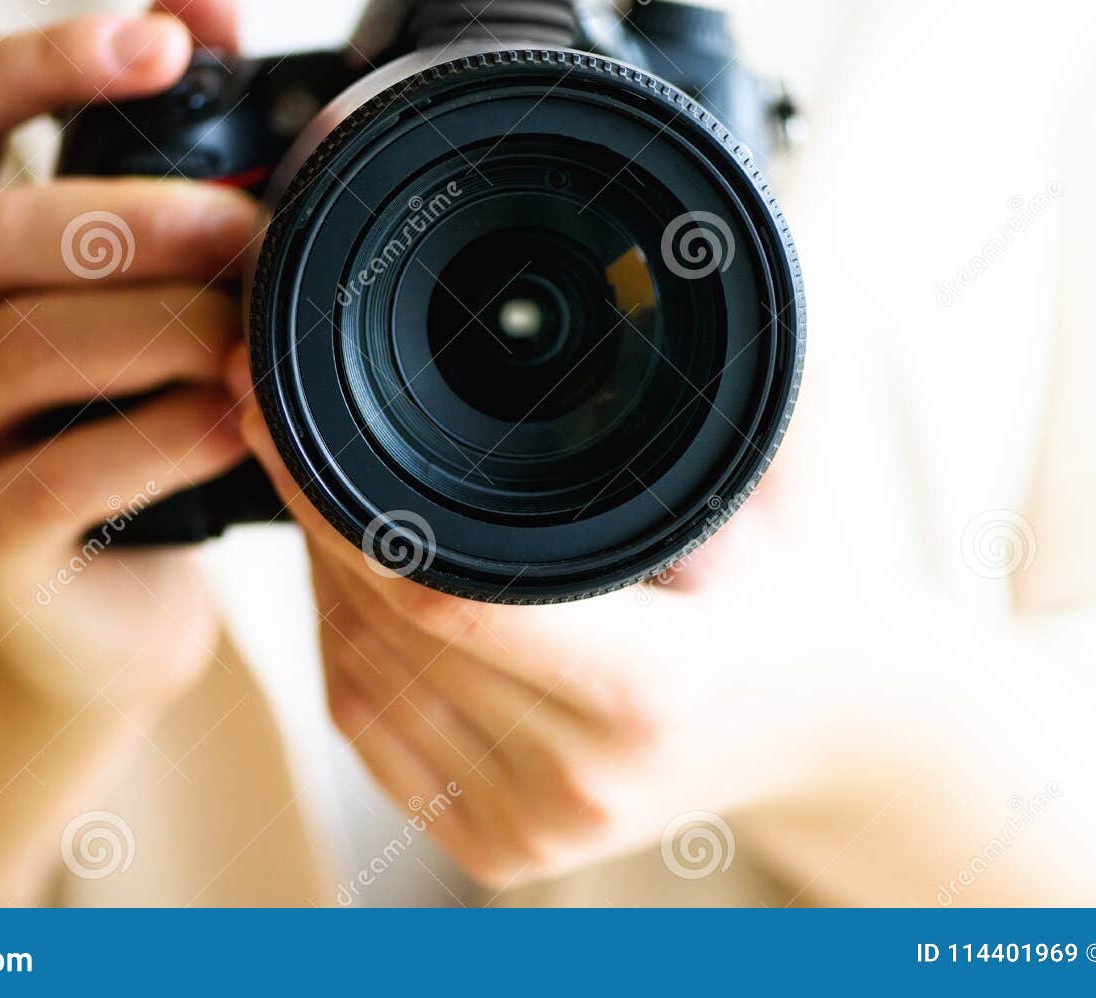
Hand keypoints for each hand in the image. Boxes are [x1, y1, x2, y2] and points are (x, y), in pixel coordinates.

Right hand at [0, 0, 255, 706]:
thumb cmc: (113, 418)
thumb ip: (157, 144)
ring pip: (25, 347)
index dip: (48, 56)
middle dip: (139, 214)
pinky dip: (163, 438)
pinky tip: (236, 422)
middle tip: (252, 225)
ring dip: (161, 325)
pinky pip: (63, 476)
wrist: (84, 607)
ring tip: (253, 328)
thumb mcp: (123, 283)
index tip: (169, 43)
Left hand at [226, 348, 814, 887]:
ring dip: (321, 573)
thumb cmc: (800, 586)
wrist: (824, 729)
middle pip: (384, 632)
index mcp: (650, 690)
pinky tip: (353, 572)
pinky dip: (341, 638)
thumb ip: (721, 378)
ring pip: (359, 676)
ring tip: (319, 479)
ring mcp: (530, 828)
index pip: (446, 595)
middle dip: (314, 516)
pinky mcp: (495, 848)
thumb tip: (677, 247)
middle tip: (270, 409)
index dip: (340, 500)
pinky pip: (368, 725)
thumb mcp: (781, 476)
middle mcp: (581, 778)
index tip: (276, 407)